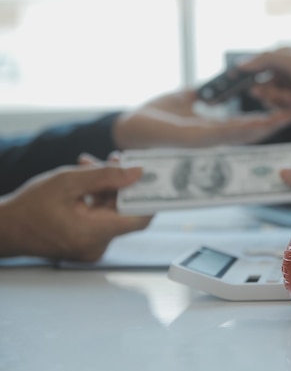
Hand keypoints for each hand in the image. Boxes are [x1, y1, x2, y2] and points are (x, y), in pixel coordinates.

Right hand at [0, 164, 151, 261]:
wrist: (3, 229)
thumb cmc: (28, 207)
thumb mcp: (68, 182)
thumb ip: (106, 175)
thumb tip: (138, 172)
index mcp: (94, 233)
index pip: (140, 218)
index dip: (152, 198)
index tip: (159, 179)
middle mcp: (97, 245)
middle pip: (125, 211)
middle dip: (122, 184)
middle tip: (116, 160)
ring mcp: (92, 246)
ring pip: (112, 212)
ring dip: (107, 187)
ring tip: (90, 164)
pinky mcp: (86, 242)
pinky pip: (101, 218)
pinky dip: (97, 198)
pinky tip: (85, 180)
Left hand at [112, 88, 290, 148]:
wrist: (129, 126)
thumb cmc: (152, 117)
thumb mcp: (181, 99)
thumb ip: (198, 94)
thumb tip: (211, 86)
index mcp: (207, 130)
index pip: (240, 126)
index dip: (261, 120)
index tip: (279, 111)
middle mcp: (209, 139)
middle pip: (246, 134)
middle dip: (270, 125)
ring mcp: (204, 142)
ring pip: (241, 135)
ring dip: (264, 127)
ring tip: (285, 117)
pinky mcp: (195, 140)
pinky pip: (225, 133)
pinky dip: (244, 129)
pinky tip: (260, 123)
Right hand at [238, 47, 290, 111]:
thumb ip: (265, 60)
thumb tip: (241, 64)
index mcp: (282, 57)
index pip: (257, 64)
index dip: (245, 73)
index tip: (232, 81)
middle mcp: (285, 72)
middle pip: (262, 84)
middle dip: (263, 89)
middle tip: (263, 92)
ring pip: (272, 97)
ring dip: (275, 98)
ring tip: (287, 96)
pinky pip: (284, 106)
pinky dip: (285, 106)